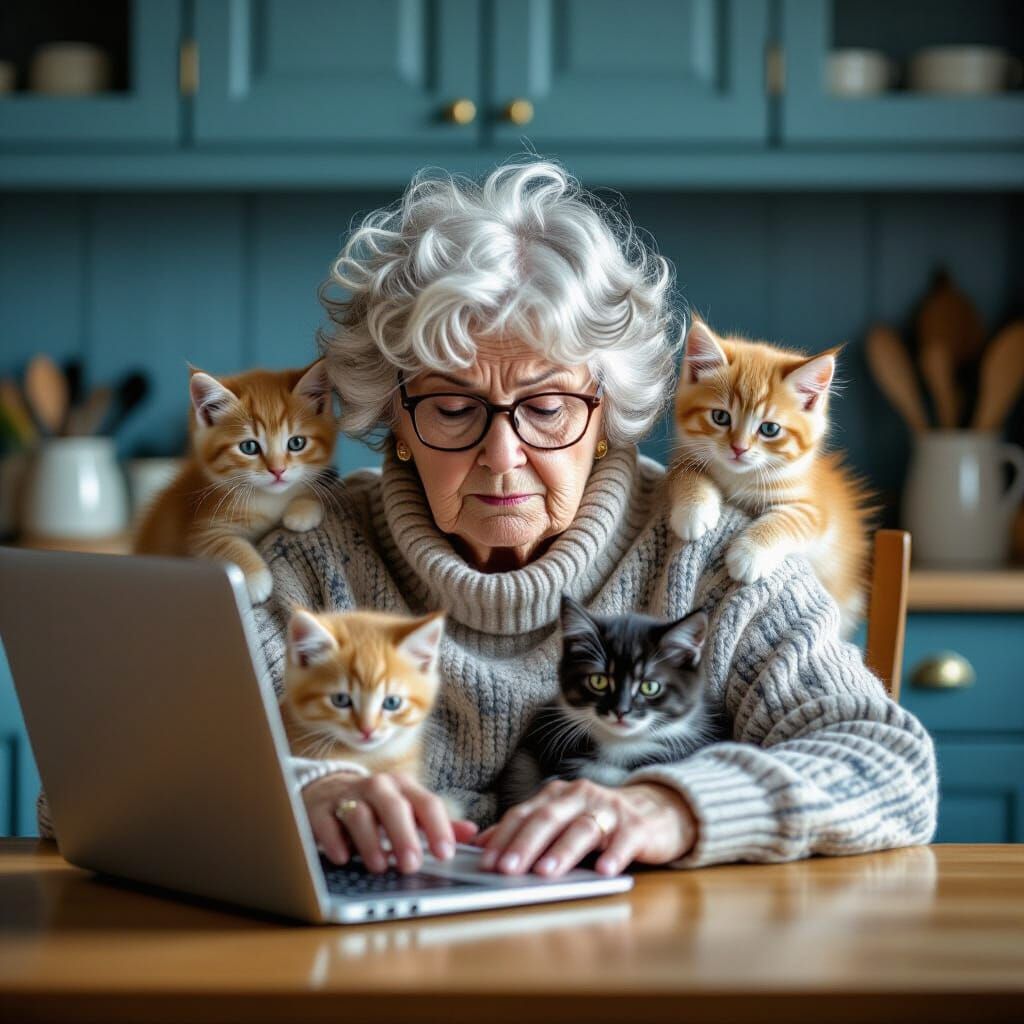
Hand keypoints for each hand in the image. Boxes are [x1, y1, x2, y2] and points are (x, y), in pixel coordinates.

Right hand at [303, 771, 477, 873]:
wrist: (328, 789)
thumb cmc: (377, 806)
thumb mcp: (408, 808)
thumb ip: (436, 822)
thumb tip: (472, 833)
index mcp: (403, 787)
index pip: (426, 803)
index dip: (438, 828)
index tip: (446, 854)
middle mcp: (377, 787)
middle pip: (393, 805)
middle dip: (404, 835)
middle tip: (412, 865)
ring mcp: (347, 796)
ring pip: (360, 813)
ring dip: (370, 841)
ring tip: (381, 867)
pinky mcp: (320, 809)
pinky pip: (326, 823)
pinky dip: (335, 841)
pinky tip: (343, 858)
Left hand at [474, 779, 696, 876]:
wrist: (654, 812)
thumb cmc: (598, 821)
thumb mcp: (561, 820)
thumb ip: (526, 830)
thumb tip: (481, 845)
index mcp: (557, 795)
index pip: (524, 813)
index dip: (503, 837)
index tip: (486, 862)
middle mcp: (580, 796)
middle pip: (548, 818)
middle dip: (526, 845)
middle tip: (507, 870)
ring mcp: (609, 809)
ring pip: (582, 828)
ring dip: (562, 851)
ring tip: (546, 873)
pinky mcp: (637, 826)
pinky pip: (624, 841)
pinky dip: (613, 855)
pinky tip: (603, 871)